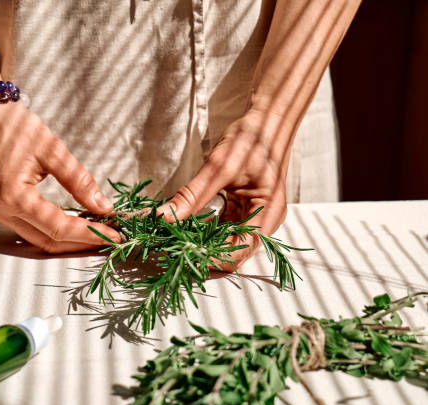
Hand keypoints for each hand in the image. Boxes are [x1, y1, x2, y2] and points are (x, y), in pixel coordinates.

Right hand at [0, 102, 121, 252]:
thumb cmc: (16, 128)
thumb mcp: (53, 151)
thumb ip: (79, 181)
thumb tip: (103, 206)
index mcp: (13, 196)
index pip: (58, 227)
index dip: (89, 233)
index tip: (114, 234)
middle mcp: (2, 211)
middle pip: (49, 241)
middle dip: (82, 243)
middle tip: (110, 237)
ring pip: (40, 240)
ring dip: (70, 241)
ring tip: (98, 233)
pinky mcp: (2, 210)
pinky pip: (32, 231)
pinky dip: (56, 232)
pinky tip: (76, 225)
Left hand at [158, 110, 288, 270]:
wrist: (268, 118)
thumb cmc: (251, 138)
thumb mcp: (218, 167)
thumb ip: (191, 196)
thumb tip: (162, 217)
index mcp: (268, 214)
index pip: (239, 251)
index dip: (211, 259)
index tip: (181, 254)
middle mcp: (266, 220)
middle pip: (234, 251)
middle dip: (205, 254)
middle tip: (173, 250)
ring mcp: (257, 215)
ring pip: (228, 241)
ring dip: (204, 244)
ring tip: (177, 242)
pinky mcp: (246, 209)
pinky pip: (226, 228)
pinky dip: (208, 231)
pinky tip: (188, 229)